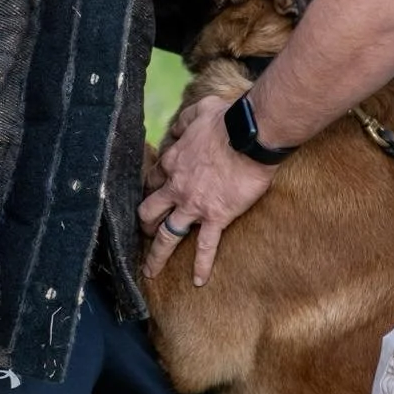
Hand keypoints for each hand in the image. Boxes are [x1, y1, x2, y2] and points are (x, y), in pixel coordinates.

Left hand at [138, 95, 275, 285]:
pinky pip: (206, 246)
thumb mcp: (198, 111)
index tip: (154, 194)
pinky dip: (202, 265)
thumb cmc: (227, 120)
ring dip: (157, 255)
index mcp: (173, 161)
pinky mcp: (215, 217)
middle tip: (145, 232)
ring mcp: (193, 205)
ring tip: (150, 270)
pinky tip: (199, 281)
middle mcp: (177, 186)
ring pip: (167, 235)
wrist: (249, 135)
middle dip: (144, 223)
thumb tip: (175, 127)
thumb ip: (183, 121)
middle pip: (149, 211)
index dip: (152, 187)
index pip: (154, 179)